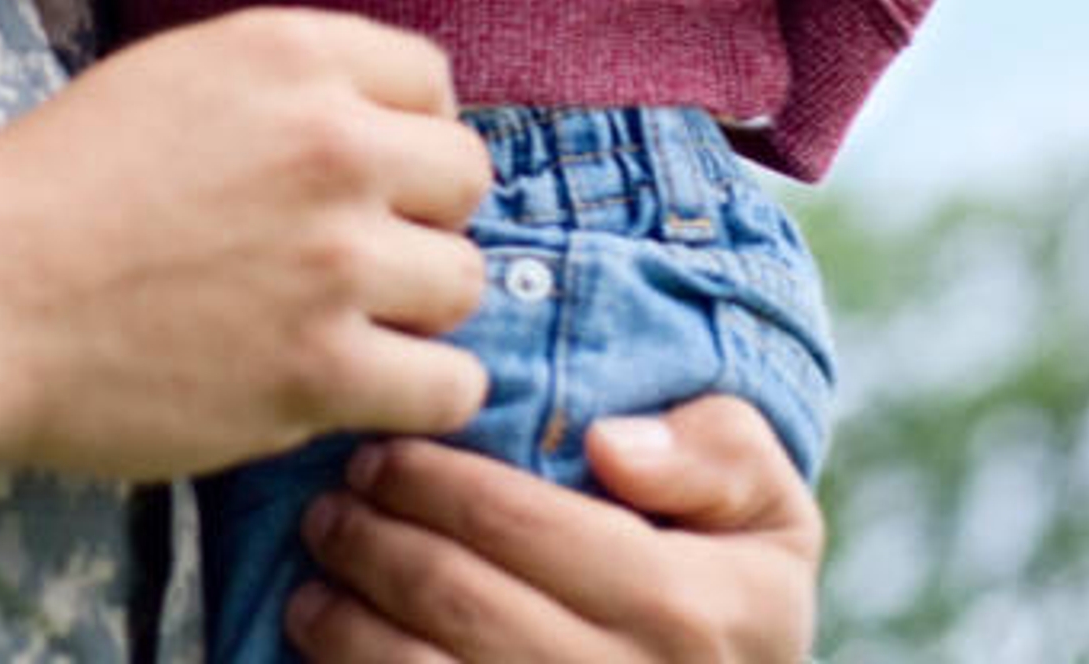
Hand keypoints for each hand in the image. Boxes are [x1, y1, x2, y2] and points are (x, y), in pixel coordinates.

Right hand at [0, 8, 492, 479]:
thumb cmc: (52, 190)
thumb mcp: (172, 77)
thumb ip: (282, 88)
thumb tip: (371, 123)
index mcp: (290, 56)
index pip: (431, 82)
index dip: (403, 132)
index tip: (365, 175)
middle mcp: (331, 146)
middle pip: (464, 178)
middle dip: (419, 215)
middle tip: (356, 251)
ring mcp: (333, 263)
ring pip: (462, 281)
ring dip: (415, 306)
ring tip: (349, 321)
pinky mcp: (320, 371)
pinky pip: (448, 384)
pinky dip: (423, 392)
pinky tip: (372, 387)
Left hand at [287, 396, 823, 662]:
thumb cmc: (739, 592)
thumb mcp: (770, 511)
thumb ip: (715, 453)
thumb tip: (610, 445)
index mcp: (686, 605)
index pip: (521, 522)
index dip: (432, 479)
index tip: (380, 453)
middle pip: (457, 599)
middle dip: (373, 540)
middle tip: (331, 505)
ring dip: (347, 623)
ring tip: (318, 577)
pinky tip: (333, 647)